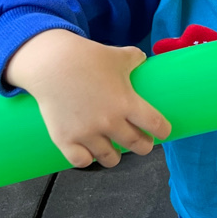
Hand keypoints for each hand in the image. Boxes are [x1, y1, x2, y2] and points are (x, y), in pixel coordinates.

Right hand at [4, 29, 170, 167]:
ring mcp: (87, 133)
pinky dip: (87, 159)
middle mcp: (110, 122)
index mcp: (127, 103)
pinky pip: (81, 161)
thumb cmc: (88, 58)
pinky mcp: (65, 139)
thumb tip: (143, 59)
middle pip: (136, 144)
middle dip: (143, 146)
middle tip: (143, 144)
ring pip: (109, 158)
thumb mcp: (119, 56)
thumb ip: (135, 59)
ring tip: (115, 152)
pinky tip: (89, 154)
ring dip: (115, 156)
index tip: (164, 132)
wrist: (52, 64)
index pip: (155, 125)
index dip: (163, 131)